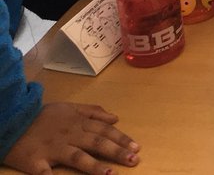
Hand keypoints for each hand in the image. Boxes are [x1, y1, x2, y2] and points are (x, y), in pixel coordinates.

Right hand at [4, 102, 138, 174]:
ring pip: (77, 157)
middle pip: (96, 143)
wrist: (13, 120)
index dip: (122, 139)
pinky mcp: (36, 162)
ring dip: (94, 166)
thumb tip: (115, 118)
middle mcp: (69, 135)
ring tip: (110, 174)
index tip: (137, 148)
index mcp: (77, 123)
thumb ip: (93, 112)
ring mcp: (53, 149)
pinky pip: (44, 172)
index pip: (105, 131)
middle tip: (134, 160)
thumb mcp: (69, 107)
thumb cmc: (43, 117)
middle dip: (116, 151)